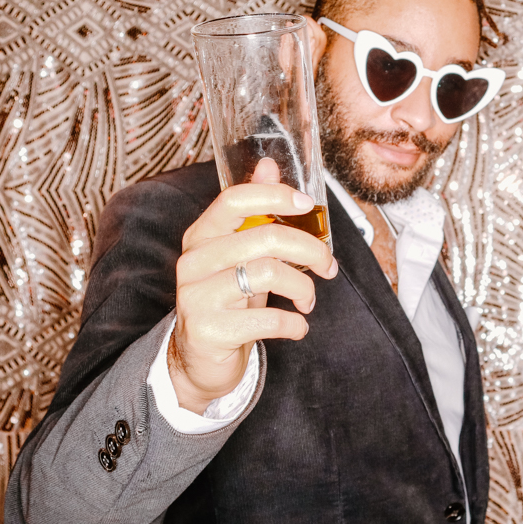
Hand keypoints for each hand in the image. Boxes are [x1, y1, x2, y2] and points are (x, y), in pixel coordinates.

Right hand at [169, 158, 337, 413]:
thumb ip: (253, 212)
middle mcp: (194, 261)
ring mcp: (196, 296)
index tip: (308, 206)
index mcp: (202, 236)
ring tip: (308, 300)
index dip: (276, 196)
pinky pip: (268, 319)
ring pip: (269, 273)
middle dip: (310, 249)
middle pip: (265, 237)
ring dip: (304, 287)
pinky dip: (294, 323)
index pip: (236, 199)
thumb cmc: (227, 299)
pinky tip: (297, 325)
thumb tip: (269, 164)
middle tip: (328, 266)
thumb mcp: (240, 254)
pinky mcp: (208, 330)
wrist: (199, 359)